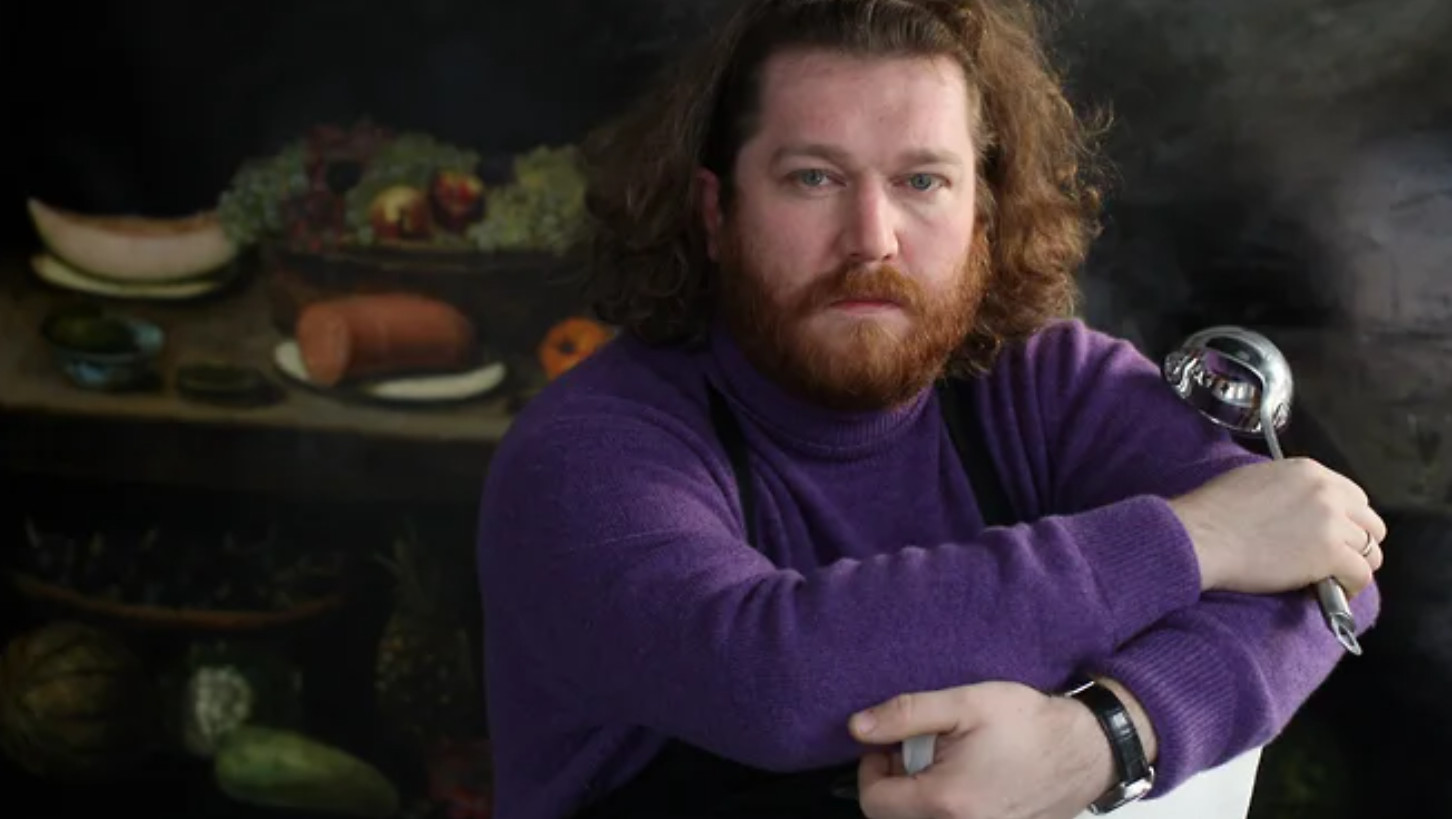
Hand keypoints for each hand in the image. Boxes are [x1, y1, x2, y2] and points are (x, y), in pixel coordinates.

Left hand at [848, 681, 1114, 818]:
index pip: (872, 802)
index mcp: (944, 801)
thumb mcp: (964, 704)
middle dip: (897, 784)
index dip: (871, 770)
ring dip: (920, 798)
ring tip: (946, 765)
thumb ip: (905, 715)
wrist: (1086, 750)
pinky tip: (967, 783)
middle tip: (921, 751)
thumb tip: (857, 728)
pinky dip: (947, 808)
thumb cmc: (1027, 724)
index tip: (890, 746)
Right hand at [1168, 457, 1386, 596]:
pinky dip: (1351, 586)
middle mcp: (1327, 492)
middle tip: (1337, 559)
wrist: (1201, 536)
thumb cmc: (1212, 512)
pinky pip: (1361, 574)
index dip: (1346, 519)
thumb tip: (1297, 509)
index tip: (1334, 535)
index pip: (1353, 496)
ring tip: (1333, 579)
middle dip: (1358, 541)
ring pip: (1371, 550)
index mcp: (1309, 471)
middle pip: (1370, 521)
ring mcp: (1331, 523)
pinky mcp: (1330, 554)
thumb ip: (1288, 488)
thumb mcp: (1254, 480)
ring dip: (1354, 565)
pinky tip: (1334, 591)